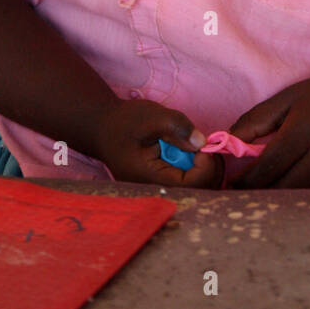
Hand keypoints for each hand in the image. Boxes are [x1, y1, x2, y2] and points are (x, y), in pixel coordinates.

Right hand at [94, 97, 224, 187]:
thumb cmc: (125, 122)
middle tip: (203, 145)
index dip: (205, 166)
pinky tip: (185, 152)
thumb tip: (202, 143)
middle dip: (207, 168)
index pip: (192, 185)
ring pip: (193, 189)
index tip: (203, 145)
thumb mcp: (152, 117)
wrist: (102, 127)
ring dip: (201, 168)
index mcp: (151, 178)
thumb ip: (177, 127)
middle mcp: (155, 190)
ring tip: (192, 146)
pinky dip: (193, 168)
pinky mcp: (161, 184)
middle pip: (196, 191)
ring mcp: (158, 190)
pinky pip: (185, 183)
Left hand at [228, 73, 309, 188]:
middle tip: (241, 194)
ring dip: (279, 199)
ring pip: (302, 196)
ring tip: (262, 196)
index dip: (246, 180)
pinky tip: (289, 194)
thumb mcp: (287, 98)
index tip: (231, 183)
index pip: (268, 166)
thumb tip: (228, 141)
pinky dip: (302, 198)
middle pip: (283, 187)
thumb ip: (256, 120)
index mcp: (302, 130)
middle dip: (259, 193)